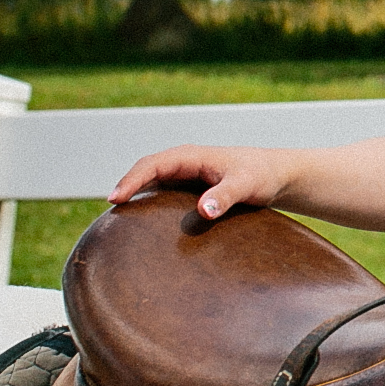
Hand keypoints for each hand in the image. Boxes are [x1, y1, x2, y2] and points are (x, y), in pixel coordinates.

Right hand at [108, 144, 293, 217]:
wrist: (276, 176)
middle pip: (146, 174)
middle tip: (108, 215)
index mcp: (192, 157)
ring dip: (135, 199)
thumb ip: (225, 196)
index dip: (131, 180)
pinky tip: (142, 228)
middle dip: (126, 189)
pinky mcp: (190, 191)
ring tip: (117, 224)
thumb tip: (203, 211)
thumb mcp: (246, 185)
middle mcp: (184, 164)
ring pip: (152, 185)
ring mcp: (185, 177)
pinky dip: (149, 207)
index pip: (153, 165)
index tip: (115, 198)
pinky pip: (163, 196)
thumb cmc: (262, 175)